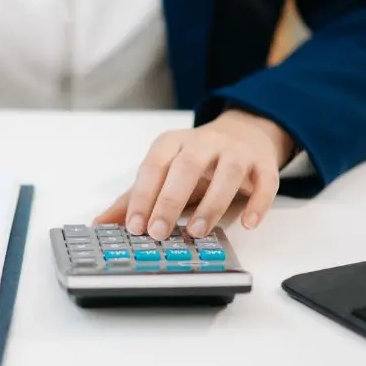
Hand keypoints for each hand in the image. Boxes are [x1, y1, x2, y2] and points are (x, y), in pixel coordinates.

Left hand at [95, 109, 292, 239]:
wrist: (244, 134)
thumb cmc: (197, 160)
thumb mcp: (164, 172)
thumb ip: (134, 197)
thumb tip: (100, 224)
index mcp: (174, 143)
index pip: (154, 166)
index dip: (143, 196)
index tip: (134, 225)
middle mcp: (205, 142)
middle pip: (187, 166)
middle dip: (170, 199)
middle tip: (158, 232)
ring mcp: (236, 151)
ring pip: (227, 172)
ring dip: (212, 203)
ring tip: (198, 231)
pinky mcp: (263, 164)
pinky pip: (265, 181)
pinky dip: (258, 202)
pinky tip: (248, 223)